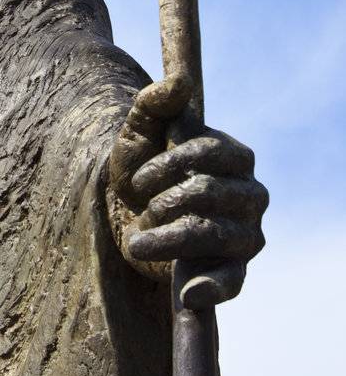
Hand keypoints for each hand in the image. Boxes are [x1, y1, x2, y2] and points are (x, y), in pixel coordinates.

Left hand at [108, 74, 266, 300]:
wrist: (127, 216)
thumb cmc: (139, 169)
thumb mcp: (137, 133)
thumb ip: (154, 104)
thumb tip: (177, 82)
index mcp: (232, 155)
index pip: (212, 153)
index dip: (171, 164)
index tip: (138, 179)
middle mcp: (248, 193)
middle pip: (213, 193)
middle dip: (167, 201)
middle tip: (143, 207)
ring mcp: (245, 233)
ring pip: (216, 234)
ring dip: (170, 239)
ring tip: (138, 242)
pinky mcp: (232, 268)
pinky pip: (233, 281)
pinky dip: (211, 288)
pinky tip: (187, 294)